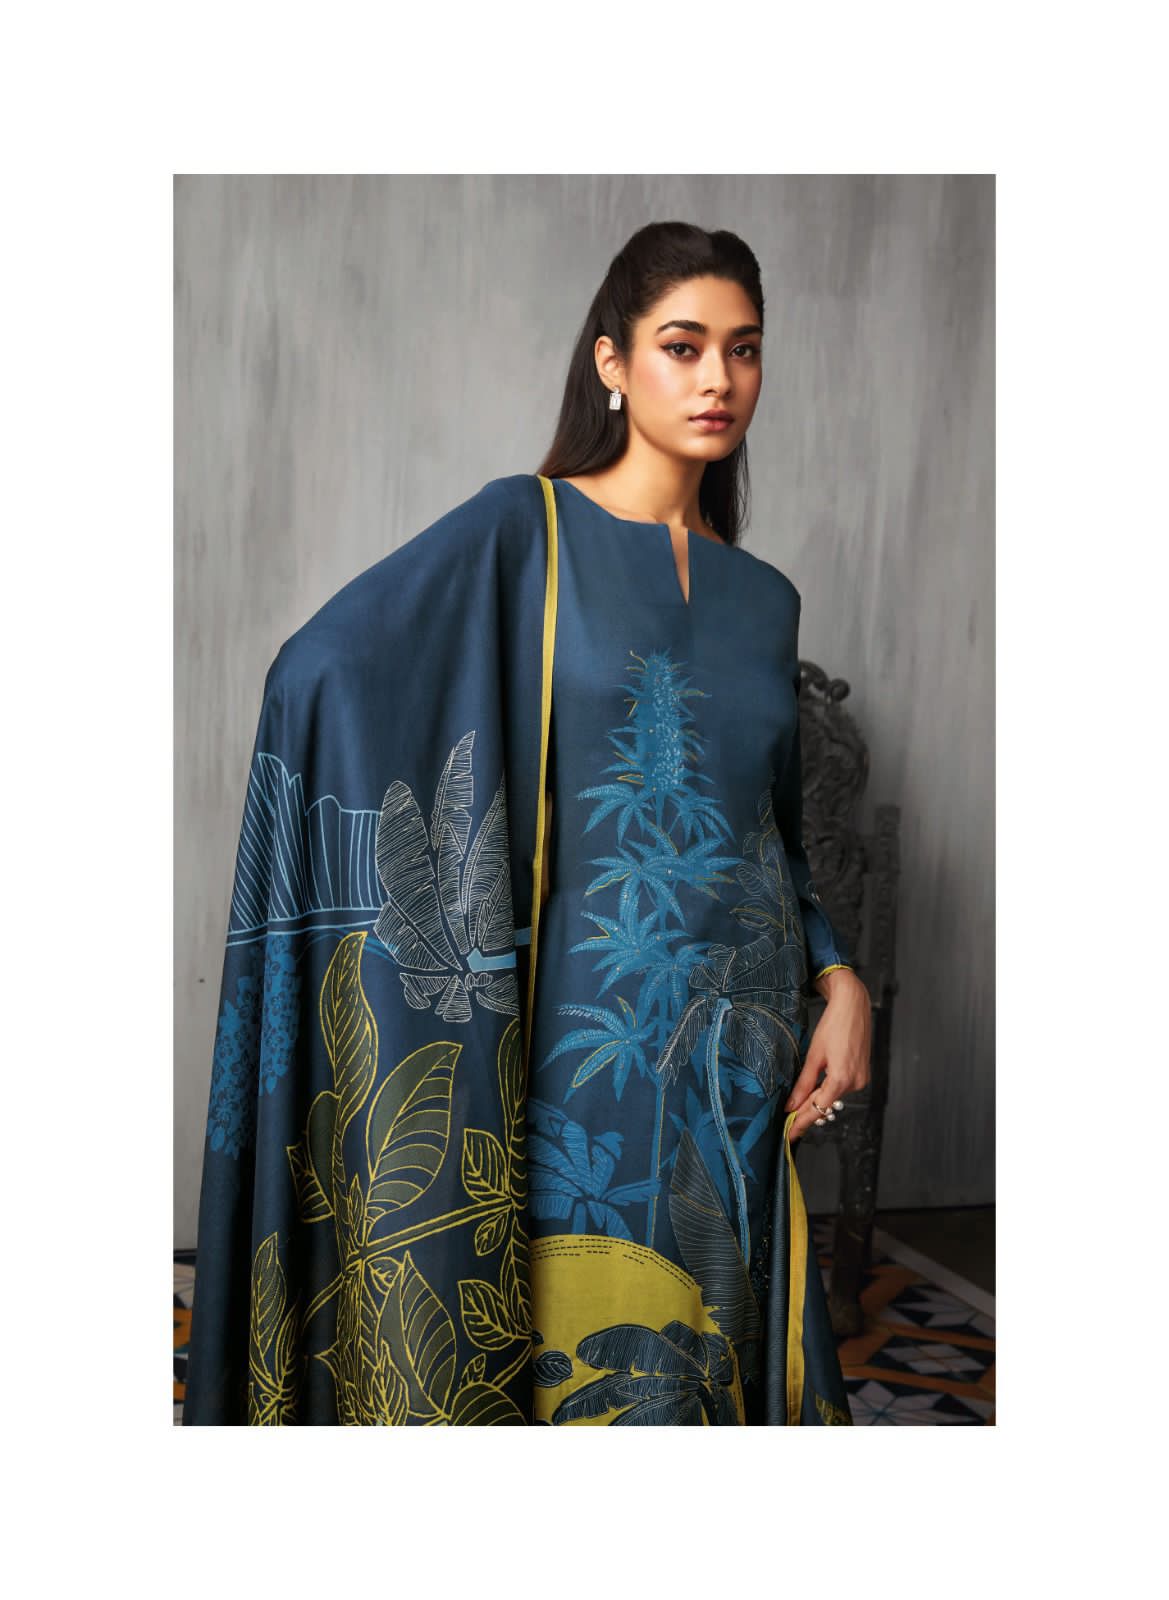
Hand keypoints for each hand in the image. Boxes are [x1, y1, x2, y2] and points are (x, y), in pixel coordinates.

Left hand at [783, 969, 870, 1142]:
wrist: (853, 1006)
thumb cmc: (833, 1025)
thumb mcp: (814, 1055)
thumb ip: (803, 1083)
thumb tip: (791, 1106)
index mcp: (841, 1079)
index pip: (818, 1109)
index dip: (801, 1123)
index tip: (789, 1135)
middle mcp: (855, 1083)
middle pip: (826, 1105)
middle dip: (807, 1114)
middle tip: (788, 1125)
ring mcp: (861, 1080)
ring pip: (833, 1097)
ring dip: (817, 1101)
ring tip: (797, 1108)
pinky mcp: (862, 1074)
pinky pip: (841, 1089)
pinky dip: (827, 1091)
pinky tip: (815, 1092)